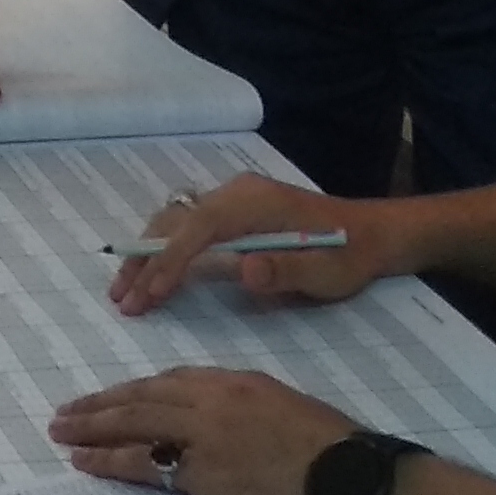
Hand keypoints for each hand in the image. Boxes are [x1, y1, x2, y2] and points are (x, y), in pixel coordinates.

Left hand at [49, 367, 356, 494]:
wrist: (351, 478)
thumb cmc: (332, 450)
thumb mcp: (285, 409)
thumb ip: (246, 408)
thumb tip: (220, 424)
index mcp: (236, 381)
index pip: (171, 380)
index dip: (136, 391)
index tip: (111, 399)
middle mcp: (213, 400)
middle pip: (142, 396)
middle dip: (100, 404)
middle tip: (66, 412)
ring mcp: (204, 435)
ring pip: (133, 423)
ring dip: (92, 427)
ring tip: (62, 433)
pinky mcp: (202, 473)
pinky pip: (144, 463)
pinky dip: (109, 461)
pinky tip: (85, 462)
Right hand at [106, 173, 388, 315]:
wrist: (373, 234)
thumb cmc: (349, 255)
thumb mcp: (326, 271)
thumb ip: (284, 269)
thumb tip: (241, 270)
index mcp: (256, 202)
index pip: (199, 227)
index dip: (170, 260)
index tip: (150, 296)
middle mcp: (237, 193)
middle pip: (176, 220)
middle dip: (145, 260)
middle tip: (122, 301)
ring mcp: (233, 200)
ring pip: (175, 221)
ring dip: (148, 256)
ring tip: (126, 294)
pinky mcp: (233, 212)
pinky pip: (187, 227)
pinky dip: (164, 250)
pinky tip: (152, 277)